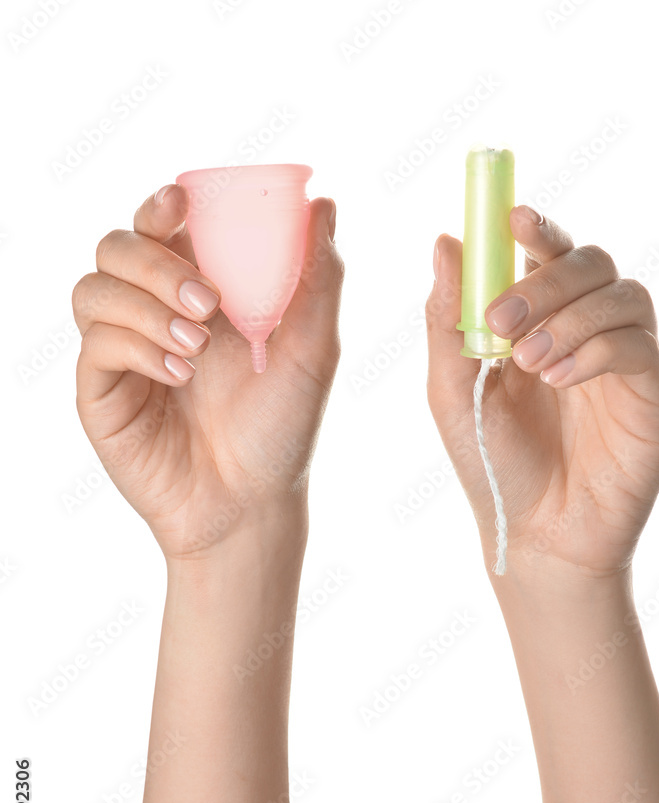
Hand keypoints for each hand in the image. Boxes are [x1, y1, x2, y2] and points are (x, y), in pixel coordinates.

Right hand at [73, 185, 343, 561]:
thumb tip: (326, 204)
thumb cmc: (282, 429)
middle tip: (209, 303)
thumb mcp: (312, 352)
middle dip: (157, 263)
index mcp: (201, 292)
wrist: (251, 504)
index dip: (160, 205)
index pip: (163, 227)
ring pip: (94, 289)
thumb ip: (318, 279)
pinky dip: (137, 348)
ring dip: (146, 306)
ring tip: (197, 349)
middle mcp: (155, 313)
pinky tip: (178, 378)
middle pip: (118, 247)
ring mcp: (124, 351)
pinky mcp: (102, 390)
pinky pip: (96, 343)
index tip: (180, 203)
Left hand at [426, 206, 658, 580]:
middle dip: (545, 280)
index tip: (510, 218)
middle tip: (501, 319)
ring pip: (622, 294)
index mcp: (538, 321)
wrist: (533, 534)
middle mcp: (586, 330)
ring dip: (569, 317)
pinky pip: (639, 344)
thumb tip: (444, 241)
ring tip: (527, 362)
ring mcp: (623, 359)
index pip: (547, 254)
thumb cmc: (492, 461)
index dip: (535, 228)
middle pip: (590, 262)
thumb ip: (448, 320)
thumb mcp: (452, 389)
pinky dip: (596, 349)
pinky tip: (559, 379)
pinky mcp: (651, 393)